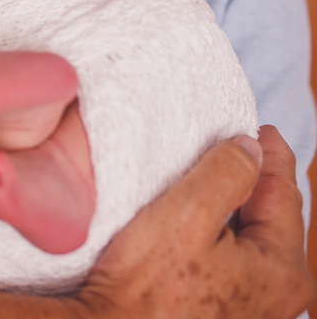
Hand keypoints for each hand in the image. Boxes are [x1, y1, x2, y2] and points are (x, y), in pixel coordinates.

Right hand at [71, 125, 313, 318]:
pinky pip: (238, 262)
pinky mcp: (228, 314)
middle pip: (274, 218)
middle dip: (257, 180)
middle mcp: (281, 295)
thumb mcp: (185, 214)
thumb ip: (226, 173)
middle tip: (236, 146)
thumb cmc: (144, 287)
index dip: (270, 154)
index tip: (257, 128)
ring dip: (238, 208)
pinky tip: (202, 224)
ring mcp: (256, 309)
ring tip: (215, 179)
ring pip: (255, 240)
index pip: (284, 192)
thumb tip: (250, 149)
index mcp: (283, 269)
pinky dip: (226, 235)